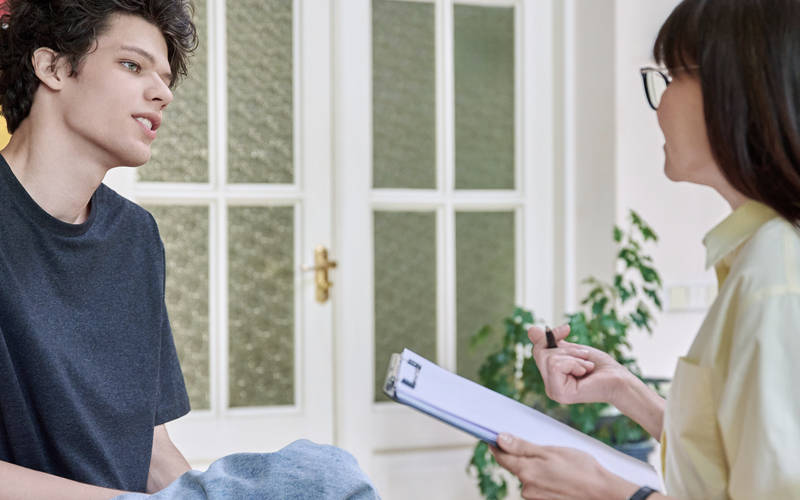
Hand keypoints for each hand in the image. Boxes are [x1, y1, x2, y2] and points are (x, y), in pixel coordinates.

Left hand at [491, 433, 637, 499]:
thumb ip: (522, 446)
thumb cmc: (581, 469)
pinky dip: (544, 479)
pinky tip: (559, 475)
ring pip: (528, 477)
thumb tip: (499, 438)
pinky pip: (538, 487)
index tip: (493, 436)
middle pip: (515, 467)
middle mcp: (527, 488)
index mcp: (526, 472)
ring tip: (557, 464)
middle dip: (523, 457)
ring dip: (536, 469)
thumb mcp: (551, 451)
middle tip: (542, 449)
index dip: (496, 445)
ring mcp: (535, 498)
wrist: (603, 492)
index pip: (501, 456)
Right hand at [529, 325, 631, 405]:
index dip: (550, 336)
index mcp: (551, 377)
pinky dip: (574, 363)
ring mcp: (553, 391)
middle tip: (584, 357)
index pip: (538, 350)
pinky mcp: (559, 393)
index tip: (567, 328)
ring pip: (549, 358)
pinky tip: (585, 373)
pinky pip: (556, 365)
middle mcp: (549, 386)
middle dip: (566, 349)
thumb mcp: (572, 350)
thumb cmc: (600, 367)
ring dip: (573, 357)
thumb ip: (552, 343)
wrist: (619, 380)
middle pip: (541, 353)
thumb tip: (530, 330)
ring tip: (586, 366)